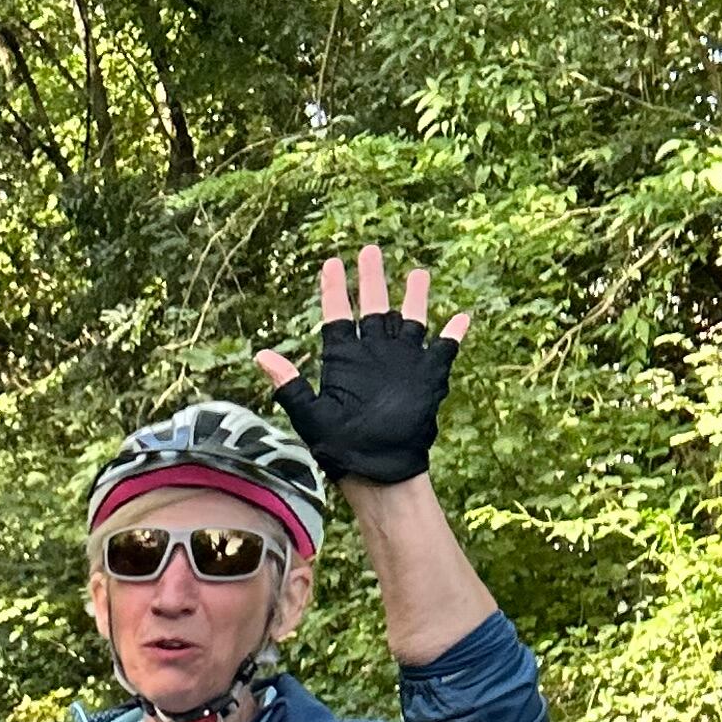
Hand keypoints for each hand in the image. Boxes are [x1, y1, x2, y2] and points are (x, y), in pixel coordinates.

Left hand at [258, 245, 472, 486]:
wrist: (377, 471)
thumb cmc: (340, 447)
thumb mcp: (310, 414)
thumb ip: (288, 384)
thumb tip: (260, 356)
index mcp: (343, 358)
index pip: (336, 314)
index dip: (333, 289)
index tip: (331, 262)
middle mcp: (372, 354)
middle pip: (373, 306)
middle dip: (372, 278)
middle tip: (370, 250)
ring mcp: (400, 363)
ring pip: (409, 320)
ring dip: (414, 297)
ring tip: (419, 273)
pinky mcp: (426, 377)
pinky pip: (443, 350)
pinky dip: (453, 334)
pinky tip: (461, 318)